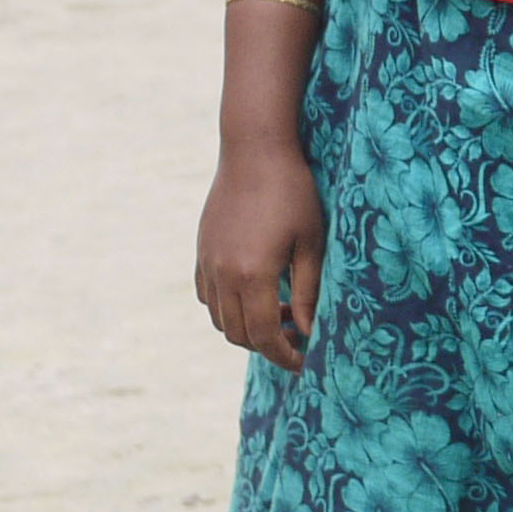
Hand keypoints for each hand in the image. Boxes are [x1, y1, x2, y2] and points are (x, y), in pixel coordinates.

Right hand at [196, 135, 325, 366]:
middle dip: (269, 345)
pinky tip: (256, 292)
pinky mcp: (201, 252)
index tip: (305, 360)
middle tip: (299, 334)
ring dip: (248, 328)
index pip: (265, 336)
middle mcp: (223, 274)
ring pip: (220, 320)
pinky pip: (208, 297)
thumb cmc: (292, 192)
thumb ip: (309, 292)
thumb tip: (310, 332)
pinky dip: (228, 308)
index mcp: (253, 275)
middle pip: (240, 335)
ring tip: (282, 310)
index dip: (285, 355)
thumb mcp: (311, 243)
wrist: (253, 151)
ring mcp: (207, 263)